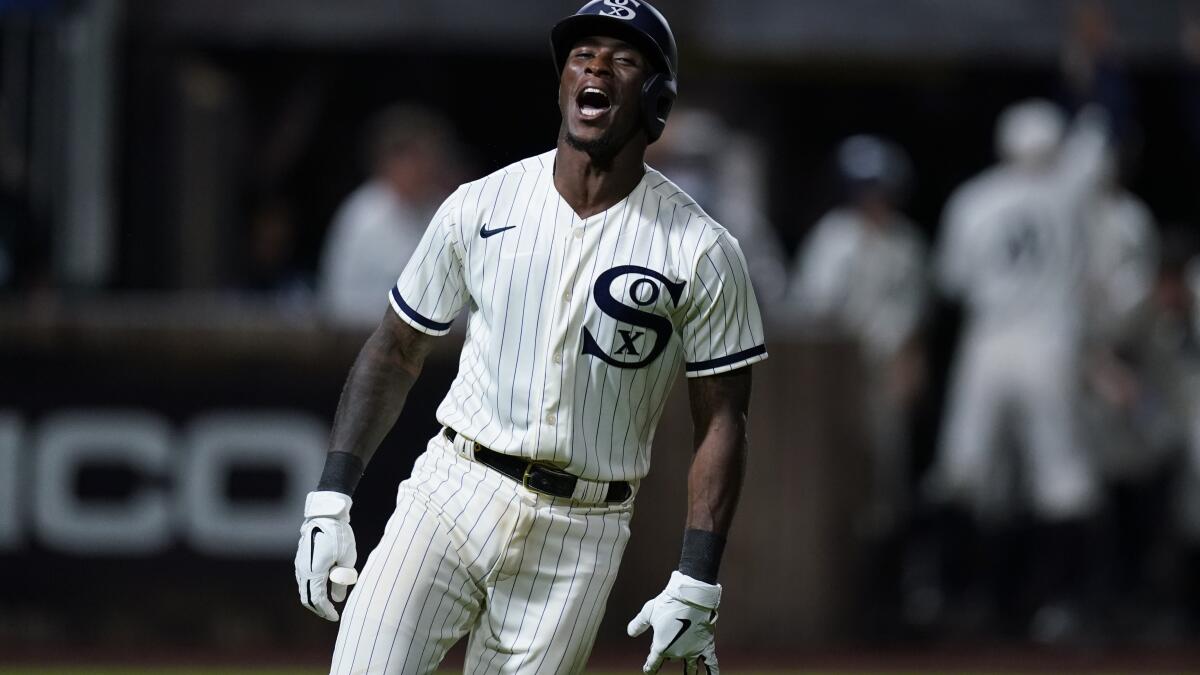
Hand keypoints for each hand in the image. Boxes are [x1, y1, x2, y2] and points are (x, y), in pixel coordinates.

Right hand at [294, 490, 357, 620]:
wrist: (325, 515)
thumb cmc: (339, 536)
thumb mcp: (347, 560)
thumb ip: (341, 581)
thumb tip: (338, 599)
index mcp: (314, 572)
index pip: (317, 600)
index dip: (326, 611)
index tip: (335, 617)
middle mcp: (303, 570)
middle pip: (307, 598)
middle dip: (319, 609)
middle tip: (331, 614)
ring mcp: (300, 564)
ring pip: (304, 589)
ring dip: (314, 599)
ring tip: (328, 603)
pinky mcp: (301, 559)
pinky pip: (304, 580)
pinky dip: (312, 589)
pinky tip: (323, 588)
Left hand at [627, 571, 720, 673]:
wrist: (691, 596)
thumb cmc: (668, 602)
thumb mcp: (648, 612)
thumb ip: (638, 624)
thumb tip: (630, 632)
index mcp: (662, 647)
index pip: (653, 663)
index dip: (649, 668)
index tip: (648, 670)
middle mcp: (677, 653)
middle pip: (671, 658)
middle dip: (668, 654)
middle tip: (669, 641)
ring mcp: (693, 651)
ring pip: (690, 668)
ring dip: (689, 673)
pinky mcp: (706, 645)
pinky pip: (711, 663)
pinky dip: (712, 672)